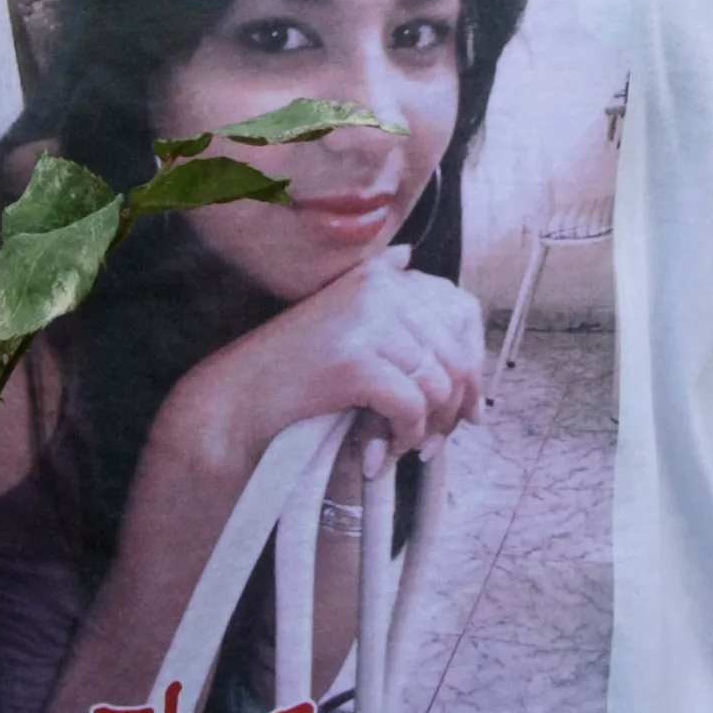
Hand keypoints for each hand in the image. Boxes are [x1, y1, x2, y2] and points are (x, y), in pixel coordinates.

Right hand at [160, 244, 483, 471]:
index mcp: (382, 277)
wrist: (239, 397)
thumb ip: (389, 305)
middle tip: (437, 441)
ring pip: (439, 383)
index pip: (460, 310)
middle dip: (454, 406)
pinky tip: (384, 449)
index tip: (466, 408)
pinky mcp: (356, 361)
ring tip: (406, 447)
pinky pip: (412, 406)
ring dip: (429, 427)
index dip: (473, 363)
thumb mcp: (347, 323)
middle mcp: (381, 288)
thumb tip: (416, 263)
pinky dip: (406, 436)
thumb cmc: (294, 368)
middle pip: (456, 352)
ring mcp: (368, 322)